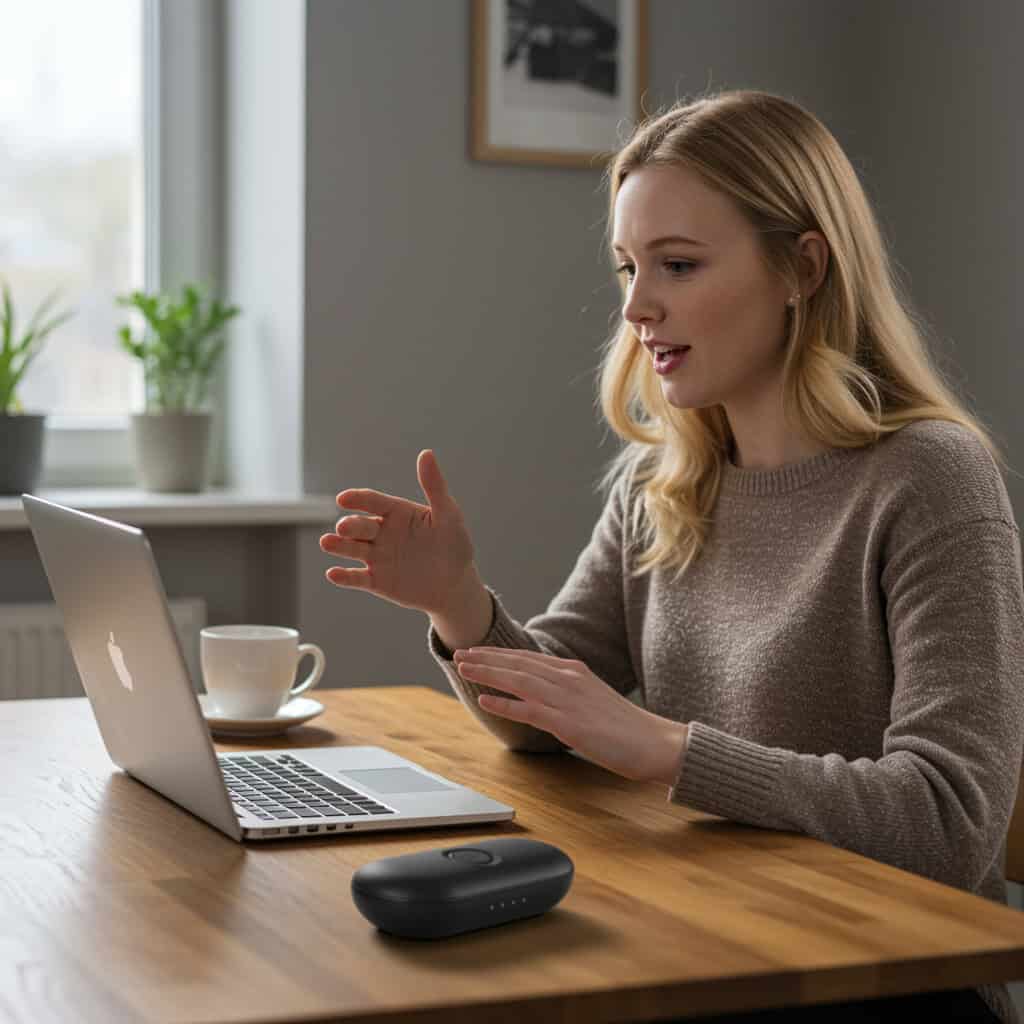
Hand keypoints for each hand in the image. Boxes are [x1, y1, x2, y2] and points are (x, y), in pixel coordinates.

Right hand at [320, 449, 476, 615]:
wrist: (455, 585)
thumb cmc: (454, 545)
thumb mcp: (448, 515)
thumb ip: (435, 486)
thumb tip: (426, 452)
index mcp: (396, 512)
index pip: (373, 501)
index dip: (357, 499)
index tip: (343, 498)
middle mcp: (382, 532)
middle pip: (360, 525)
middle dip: (349, 525)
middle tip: (344, 527)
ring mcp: (377, 557)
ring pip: (352, 548)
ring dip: (338, 545)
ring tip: (327, 542)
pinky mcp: (376, 581)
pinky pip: (357, 578)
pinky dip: (344, 577)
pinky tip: (333, 574)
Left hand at [453, 647, 688, 785]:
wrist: (654, 743)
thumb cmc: (624, 727)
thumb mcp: (592, 699)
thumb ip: (566, 693)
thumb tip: (540, 697)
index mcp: (574, 671)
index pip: (528, 657)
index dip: (499, 653)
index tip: (476, 651)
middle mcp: (568, 678)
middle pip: (518, 663)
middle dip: (486, 657)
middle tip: (459, 654)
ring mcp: (567, 699)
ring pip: (519, 680)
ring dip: (488, 672)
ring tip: (463, 668)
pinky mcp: (568, 723)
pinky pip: (529, 709)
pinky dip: (504, 702)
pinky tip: (484, 699)